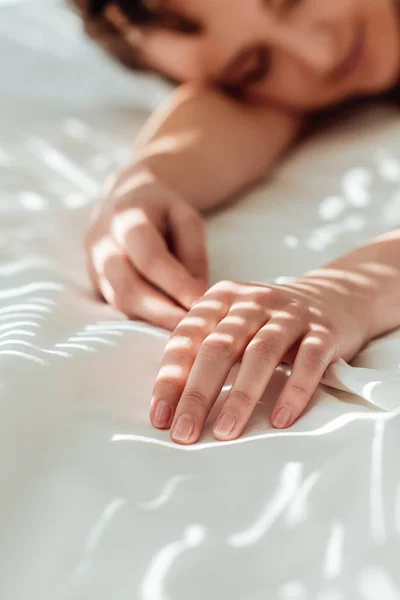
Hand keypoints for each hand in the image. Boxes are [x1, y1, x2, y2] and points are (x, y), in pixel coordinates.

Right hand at [85, 165, 208, 329]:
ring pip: (120, 302)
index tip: (200, 302)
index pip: (150, 258)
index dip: (175, 284)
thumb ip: (193, 255)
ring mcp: (93, 264)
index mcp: (126, 217)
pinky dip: (143, 318)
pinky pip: (117, 307)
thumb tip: (195, 298)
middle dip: (162, 312)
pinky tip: (165, 322)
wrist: (125, 201)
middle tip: (191, 327)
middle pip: (128, 287)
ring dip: (153, 320)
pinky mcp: (94, 283)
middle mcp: (101, 242)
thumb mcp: (187, 220)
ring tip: (182, 328)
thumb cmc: (163, 212)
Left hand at [150, 277, 369, 443]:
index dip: (170, 378)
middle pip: (219, 347)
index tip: (160, 418)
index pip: (187, 338)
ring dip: (240, 396)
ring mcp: (290, 315)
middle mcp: (253, 302)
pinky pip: (308, 362)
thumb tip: (167, 406)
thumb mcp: (232, 323)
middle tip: (184, 432)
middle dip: (198, 393)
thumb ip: (202, 349)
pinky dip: (293, 391)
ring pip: (260, 353)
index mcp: (221, 298)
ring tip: (225, 432)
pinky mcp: (324, 332)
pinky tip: (280, 420)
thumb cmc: (268, 322)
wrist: (334, 297)